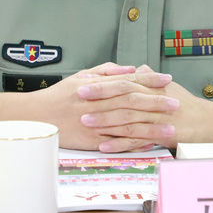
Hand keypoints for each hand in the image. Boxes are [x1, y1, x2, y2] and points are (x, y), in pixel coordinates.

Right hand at [40, 63, 176, 151]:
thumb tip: (130, 68)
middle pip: (131, 102)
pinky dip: (133, 143)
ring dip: (150, 126)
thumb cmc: (59, 95)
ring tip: (170, 128)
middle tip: (176, 103)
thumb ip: (106, 71)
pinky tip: (149, 143)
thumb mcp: (80, 76)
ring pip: (126, 124)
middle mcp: (96, 104)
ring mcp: (94, 124)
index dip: (149, 79)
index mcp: (95, 85)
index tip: (167, 79)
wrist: (36, 116)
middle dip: (156, 102)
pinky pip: (115, 143)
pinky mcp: (90, 141)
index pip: (128, 80)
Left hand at [77, 65, 212, 150]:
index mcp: (152, 87)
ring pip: (127, 116)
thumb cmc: (190, 106)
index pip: (124, 80)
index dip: (103, 80)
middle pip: (123, 94)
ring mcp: (157, 117)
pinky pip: (136, 139)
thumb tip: (136, 68)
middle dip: (99, 94)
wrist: (212, 123)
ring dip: (104, 119)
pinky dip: (119, 143)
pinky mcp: (162, 134)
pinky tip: (104, 146)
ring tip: (84, 121)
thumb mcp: (169, 88)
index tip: (83, 79)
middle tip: (78, 95)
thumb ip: (150, 78)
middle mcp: (153, 99)